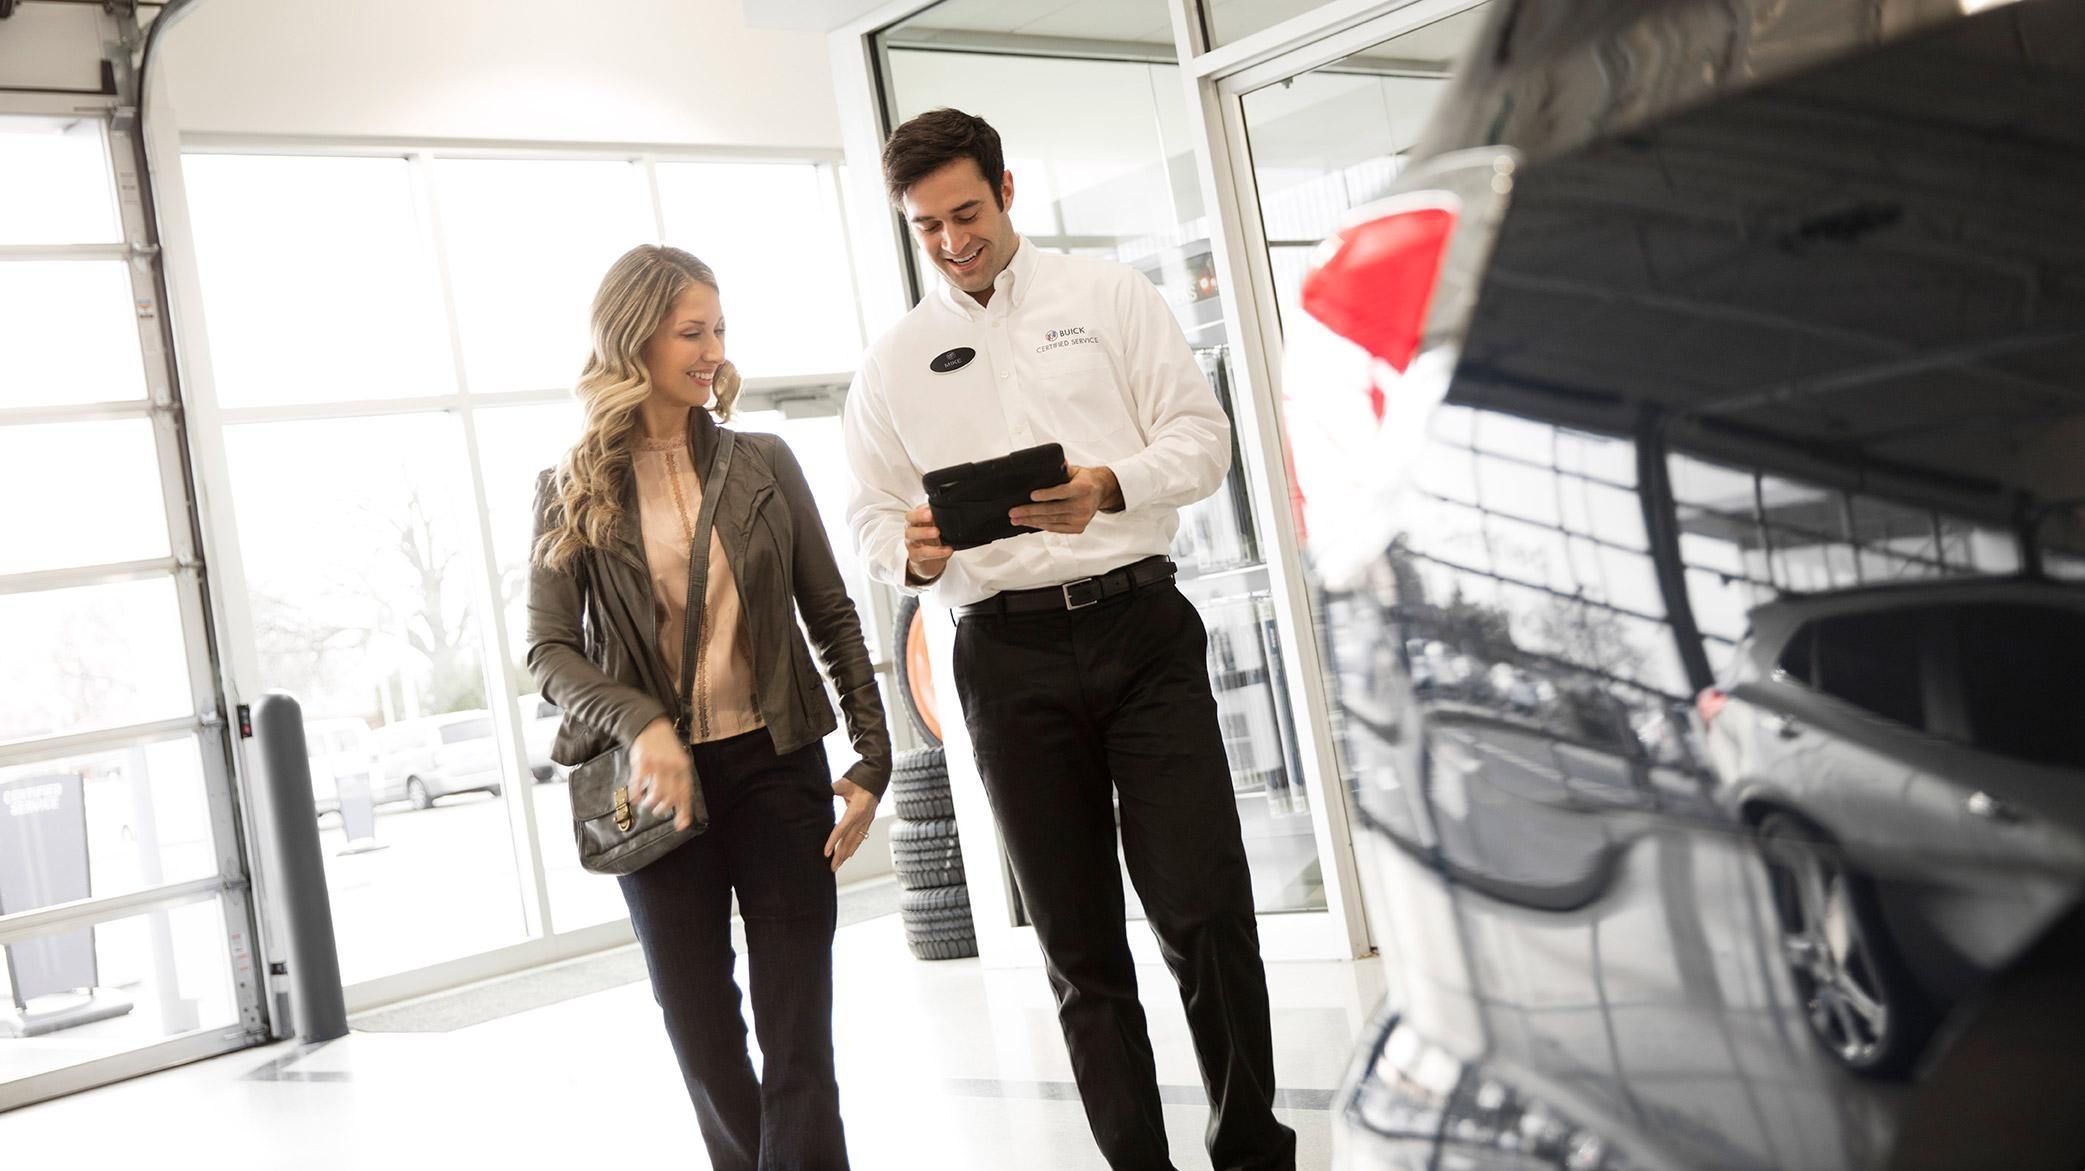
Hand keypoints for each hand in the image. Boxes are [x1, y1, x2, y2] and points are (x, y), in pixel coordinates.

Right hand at [630, 717, 697, 831]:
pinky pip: (639, 784)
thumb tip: (678, 803)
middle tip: (658, 810)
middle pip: (670, 797)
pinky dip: (637, 794)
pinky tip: (636, 798)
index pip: (686, 794)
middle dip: (663, 809)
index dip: (684, 811)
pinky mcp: (642, 762)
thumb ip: (679, 780)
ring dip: (651, 803)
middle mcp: (672, 767)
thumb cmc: (666, 747)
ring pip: (656, 794)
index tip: (681, 826)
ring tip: (648, 804)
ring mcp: (657, 765)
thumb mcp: (678, 760)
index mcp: (684, 767)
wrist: (651, 725)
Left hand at [824, 776, 880, 872]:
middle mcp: (862, 818)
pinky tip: (850, 854)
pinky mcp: (868, 819)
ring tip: (839, 865)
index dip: (833, 842)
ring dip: (847, 854)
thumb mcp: (843, 783)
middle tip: (832, 868)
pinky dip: (854, 846)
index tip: (826, 853)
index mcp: (856, 810)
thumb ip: (831, 789)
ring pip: (856, 841)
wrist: (877, 775)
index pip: (842, 830)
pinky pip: (861, 837)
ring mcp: (867, 820)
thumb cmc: (859, 778)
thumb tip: (818, 792)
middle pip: (849, 840)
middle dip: (840, 855)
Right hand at [904, 504, 953, 582]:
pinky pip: (922, 553)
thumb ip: (940, 519)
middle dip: (920, 517)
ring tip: (938, 533)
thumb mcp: (937, 528)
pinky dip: (935, 552)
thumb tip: (953, 511)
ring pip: (913, 536)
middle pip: (910, 521)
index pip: (913, 513)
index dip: (920, 511)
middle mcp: (911, 530)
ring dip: (925, 533)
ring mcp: (911, 543)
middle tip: (931, 517)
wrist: (930, 563)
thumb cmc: (933, 541)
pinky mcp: (915, 556)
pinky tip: (946, 550)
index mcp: (916, 521)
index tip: (931, 511)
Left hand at [1010, 465, 1121, 534]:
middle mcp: (1083, 505)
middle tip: (1013, 512)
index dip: (1046, 495)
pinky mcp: (1078, 528)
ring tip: (1016, 519)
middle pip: (1052, 510)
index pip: (1062, 492)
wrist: (1101, 492)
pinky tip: (1030, 523)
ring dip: (1031, 521)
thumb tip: (1044, 463)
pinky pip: (1056, 528)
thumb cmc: (1085, 480)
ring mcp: (1081, 519)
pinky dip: (1041, 525)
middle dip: (1029, 512)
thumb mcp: (1075, 470)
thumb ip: (1060, 469)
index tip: (1031, 496)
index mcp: (1082, 488)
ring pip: (1051, 521)